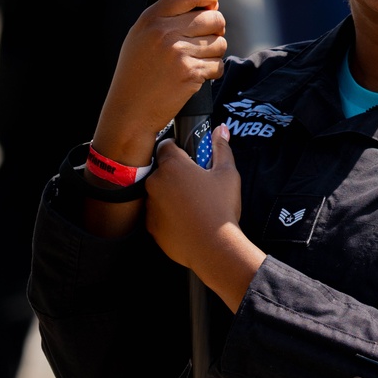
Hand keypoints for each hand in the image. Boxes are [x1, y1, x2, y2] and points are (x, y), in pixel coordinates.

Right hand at [93, 0, 227, 165]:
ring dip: (214, 52)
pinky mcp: (190, 73)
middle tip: (205, 39)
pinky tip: (196, 75)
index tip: (212, 4)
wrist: (130, 112)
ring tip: (196, 60)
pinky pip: (218, 65)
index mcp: (151, 19)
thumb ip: (165, 18)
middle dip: (216, 29)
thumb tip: (204, 6)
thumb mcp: (139, 37)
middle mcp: (165, 32)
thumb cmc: (136, 75)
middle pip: (213, 18)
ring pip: (220, 42)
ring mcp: (179, 53)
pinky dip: (212, 72)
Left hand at [146, 124, 264, 311]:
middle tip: (196, 182)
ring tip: (193, 204)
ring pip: (158, 192)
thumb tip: (221, 129)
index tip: (190, 155)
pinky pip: (157, 213)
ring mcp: (150, 206)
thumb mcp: (227, 173)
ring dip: (170, 193)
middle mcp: (155, 182)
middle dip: (176, 173)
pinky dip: (167, 213)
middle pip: (161, 169)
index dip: (178, 147)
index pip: (166, 145)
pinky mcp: (150, 226)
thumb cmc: (221, 208)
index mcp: (172, 165)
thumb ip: (221, 148)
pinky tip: (186, 219)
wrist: (214, 248)